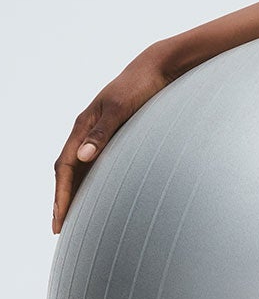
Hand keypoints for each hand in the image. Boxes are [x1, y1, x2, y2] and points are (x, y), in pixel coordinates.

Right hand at [52, 49, 172, 233]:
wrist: (158, 70)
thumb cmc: (140, 88)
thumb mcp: (120, 108)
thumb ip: (102, 132)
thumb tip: (83, 156)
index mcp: (83, 127)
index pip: (64, 167)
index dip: (61, 194)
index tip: (59, 218)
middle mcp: (87, 132)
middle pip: (68, 172)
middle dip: (62, 199)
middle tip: (60, 227)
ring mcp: (100, 135)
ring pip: (81, 170)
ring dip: (76, 193)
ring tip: (74, 218)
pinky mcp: (116, 137)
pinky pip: (98, 166)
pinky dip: (93, 183)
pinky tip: (99, 197)